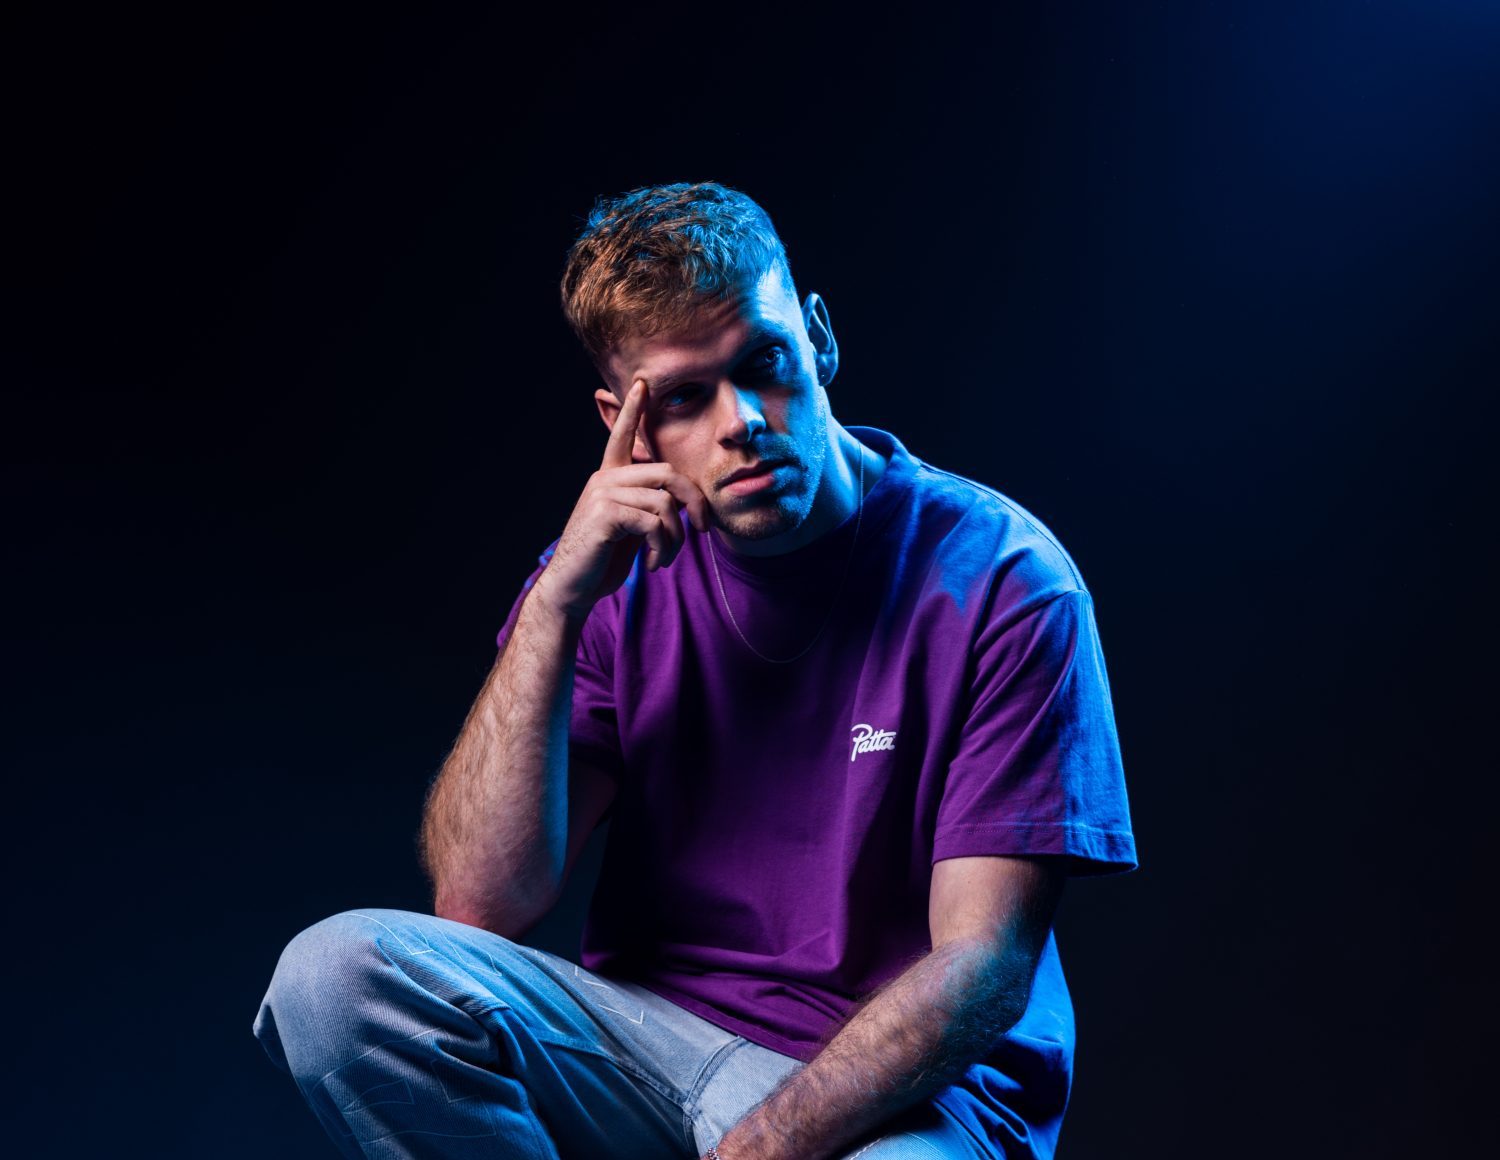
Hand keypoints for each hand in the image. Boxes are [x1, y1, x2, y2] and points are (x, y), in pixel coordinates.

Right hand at [532, 380, 709, 622]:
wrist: (572, 587)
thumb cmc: (602, 559)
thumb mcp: (630, 528)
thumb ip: (649, 507)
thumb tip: (682, 502)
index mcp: (609, 478)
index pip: (621, 436)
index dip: (632, 410)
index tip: (641, 383)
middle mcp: (604, 479)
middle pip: (667, 473)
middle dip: (695, 502)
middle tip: (702, 529)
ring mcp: (603, 494)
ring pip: (665, 503)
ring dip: (676, 537)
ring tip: (666, 557)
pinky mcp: (606, 514)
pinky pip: (654, 523)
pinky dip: (663, 548)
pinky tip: (654, 563)